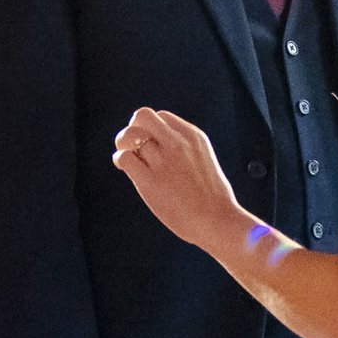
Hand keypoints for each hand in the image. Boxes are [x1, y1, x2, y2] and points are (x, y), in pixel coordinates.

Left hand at [112, 106, 240, 252]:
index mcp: (193, 136)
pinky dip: (120, 160)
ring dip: (123, 146)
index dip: (151, 128)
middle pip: (143, 116)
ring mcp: (163, 161)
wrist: (217, 220)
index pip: (161, 116)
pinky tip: (124, 168)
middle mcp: (177, 143)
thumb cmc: (213, 199)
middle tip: (133, 145)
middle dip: (133, 128)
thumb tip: (162, 149)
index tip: (152, 144)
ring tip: (128, 158)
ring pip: (130, 136)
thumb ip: (185, 150)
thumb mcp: (204, 160)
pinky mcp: (150, 181)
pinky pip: (124, 158)